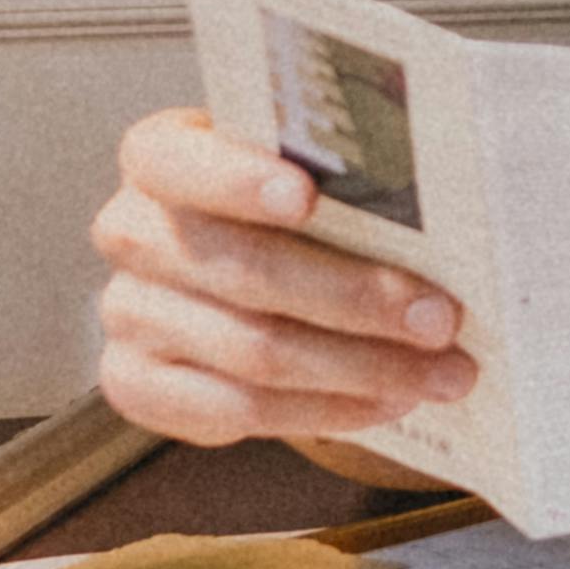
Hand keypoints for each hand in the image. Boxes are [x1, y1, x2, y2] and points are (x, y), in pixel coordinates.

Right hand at [87, 107, 478, 448]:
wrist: (243, 283)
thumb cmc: (292, 214)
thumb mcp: (306, 175)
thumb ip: (344, 181)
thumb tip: (440, 210)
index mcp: (159, 158)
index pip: (175, 162)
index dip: (238, 179)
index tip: (308, 196)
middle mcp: (131, 232)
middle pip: (243, 270)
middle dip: (353, 297)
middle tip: (440, 317)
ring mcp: (127, 313)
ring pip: (254, 350)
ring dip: (363, 366)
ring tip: (441, 371)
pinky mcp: (137, 384)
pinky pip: (239, 410)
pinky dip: (328, 409)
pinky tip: (389, 401)